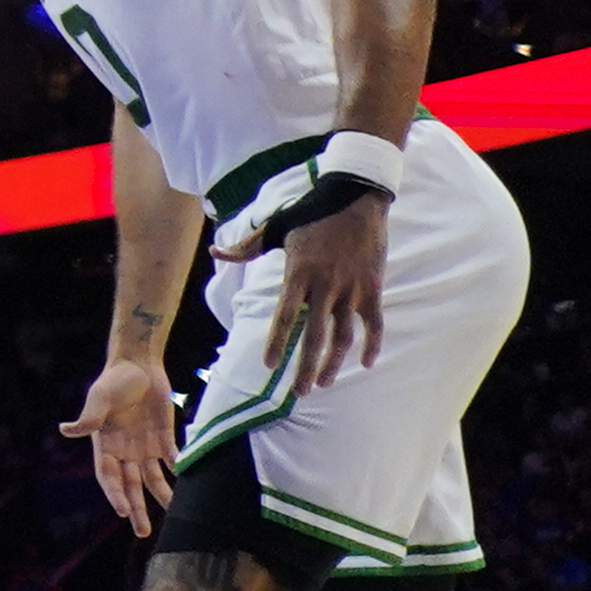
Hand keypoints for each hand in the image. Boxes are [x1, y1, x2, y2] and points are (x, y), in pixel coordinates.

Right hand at [61, 354, 179, 532]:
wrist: (139, 362)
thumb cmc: (114, 379)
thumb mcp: (100, 397)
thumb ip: (89, 416)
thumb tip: (66, 430)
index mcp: (105, 445)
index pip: (109, 477)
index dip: (115, 495)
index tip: (122, 511)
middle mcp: (124, 451)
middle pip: (131, 486)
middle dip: (136, 509)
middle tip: (142, 532)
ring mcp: (145, 446)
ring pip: (153, 478)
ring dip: (161, 495)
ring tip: (174, 512)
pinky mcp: (164, 437)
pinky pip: (172, 459)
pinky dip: (178, 470)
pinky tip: (187, 483)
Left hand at [257, 194, 389, 394]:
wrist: (355, 198)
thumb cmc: (311, 212)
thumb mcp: (274, 228)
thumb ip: (244, 248)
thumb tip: (215, 252)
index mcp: (297, 273)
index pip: (284, 316)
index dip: (277, 342)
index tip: (268, 365)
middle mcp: (325, 285)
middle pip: (314, 335)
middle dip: (305, 367)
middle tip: (299, 392)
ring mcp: (351, 288)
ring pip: (344, 336)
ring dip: (334, 362)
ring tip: (324, 382)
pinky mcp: (373, 288)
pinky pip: (374, 324)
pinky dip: (373, 345)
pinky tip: (366, 363)